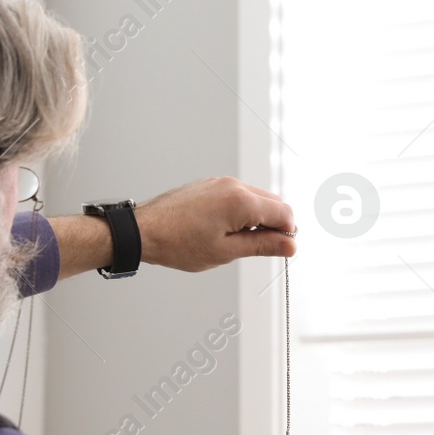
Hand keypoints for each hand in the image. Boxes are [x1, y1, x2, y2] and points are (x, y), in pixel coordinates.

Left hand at [133, 176, 296, 271]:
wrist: (144, 231)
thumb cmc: (178, 243)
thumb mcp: (226, 252)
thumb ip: (262, 245)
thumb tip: (290, 245)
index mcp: (241, 201)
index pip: (284, 213)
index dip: (287, 234)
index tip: (280, 250)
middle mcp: (233, 186)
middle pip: (274, 202)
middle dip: (275, 225)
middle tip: (259, 248)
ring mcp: (220, 182)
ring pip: (257, 198)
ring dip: (258, 218)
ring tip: (238, 240)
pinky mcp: (210, 185)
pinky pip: (238, 195)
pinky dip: (242, 211)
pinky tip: (226, 229)